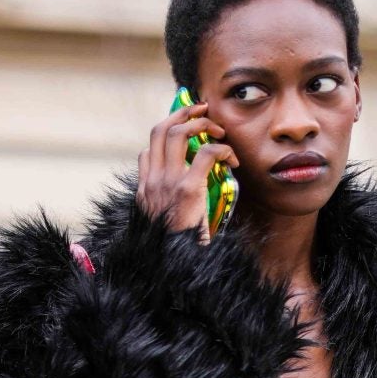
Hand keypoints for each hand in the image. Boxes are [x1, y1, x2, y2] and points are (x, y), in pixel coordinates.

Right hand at [136, 101, 236, 241]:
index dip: (166, 134)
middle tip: (202, 110)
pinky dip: (222, 150)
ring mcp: (168, 183)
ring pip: (179, 132)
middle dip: (183, 113)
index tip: (184, 132)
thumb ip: (168, 207)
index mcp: (144, 190)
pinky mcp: (187, 188)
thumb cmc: (175, 250)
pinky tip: (231, 159)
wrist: (172, 267)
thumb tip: (185, 200)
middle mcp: (152, 181)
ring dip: (202, 124)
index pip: (147, 150)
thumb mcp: (163, 227)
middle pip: (160, 129)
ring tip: (220, 131)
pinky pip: (206, 153)